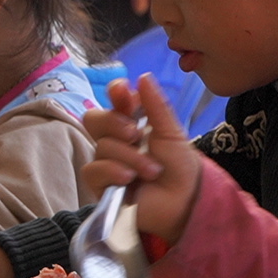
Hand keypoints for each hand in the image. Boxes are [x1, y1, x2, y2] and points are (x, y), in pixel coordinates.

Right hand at [81, 74, 202, 243]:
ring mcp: (105, 161)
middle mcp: (114, 139)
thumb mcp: (172, 133)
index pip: (113, 100)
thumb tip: (143, 76)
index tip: (123, 91)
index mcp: (130, 121)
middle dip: (115, 124)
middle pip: (94, 119)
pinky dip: (112, 171)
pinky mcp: (100, 184)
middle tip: (136, 134)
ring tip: (152, 170)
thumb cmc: (179, 166)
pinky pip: (93, 170)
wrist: (184, 200)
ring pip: (101, 147)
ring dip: (129, 157)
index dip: (114, 93)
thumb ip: (156, 106)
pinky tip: (129, 179)